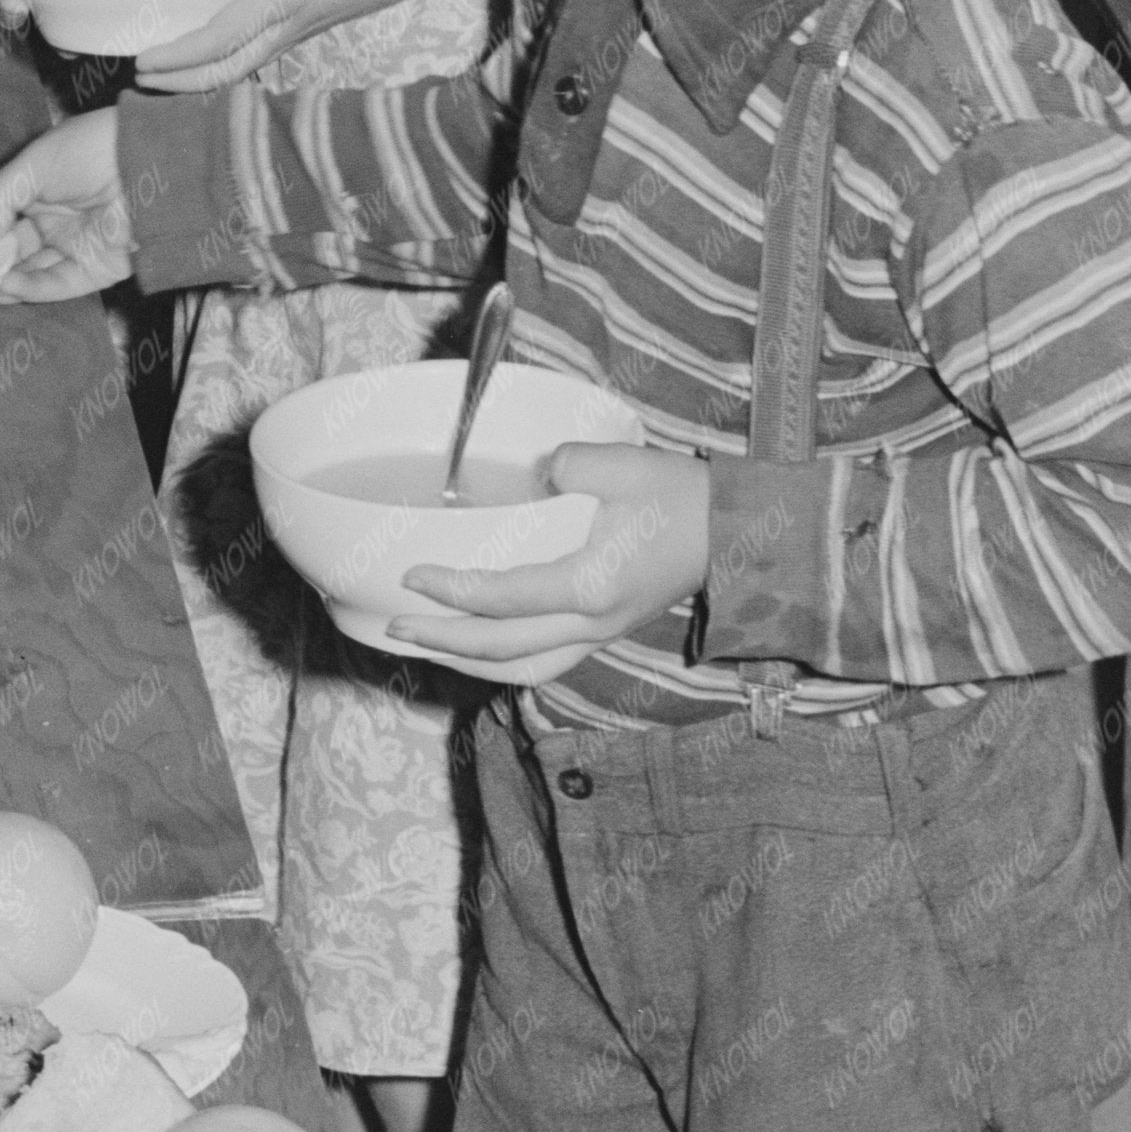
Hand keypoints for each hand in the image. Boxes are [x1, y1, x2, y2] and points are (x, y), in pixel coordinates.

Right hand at [0, 114, 135, 301]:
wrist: (151, 163)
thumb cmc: (92, 148)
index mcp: (39, 188)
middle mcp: (56, 219)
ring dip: (2, 280)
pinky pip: (57, 285)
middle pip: (12, 249)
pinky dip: (29, 288)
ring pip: (30, 272)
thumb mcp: (34, 163)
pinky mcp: (96, 269)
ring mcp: (75, 245)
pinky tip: (4, 284)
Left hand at [122, 0, 495, 89]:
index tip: (141, 59)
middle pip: (225, 73)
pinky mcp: (313, 23)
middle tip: (139, 73)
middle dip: (180, 81)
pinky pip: (262, 53)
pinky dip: (230, 59)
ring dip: (203, 75)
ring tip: (166, 67)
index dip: (177, 56)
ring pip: (244, 68)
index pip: (220, 40)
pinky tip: (216, 40)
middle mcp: (290, 23)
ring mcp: (303, 29)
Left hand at [381, 438, 713, 677]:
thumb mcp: (625, 465)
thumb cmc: (681, 497)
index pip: (506, 599)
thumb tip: (534, 471)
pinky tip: (478, 646)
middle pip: (504, 648)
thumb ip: (571, 463)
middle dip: (445, 641)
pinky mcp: (606, 632)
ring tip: (429, 646)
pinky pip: (544, 661)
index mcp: (593, 586)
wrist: (735, 531)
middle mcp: (593, 623)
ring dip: (471, 662)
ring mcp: (601, 635)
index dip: (453, 590)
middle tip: (395, 627)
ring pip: (523, 668)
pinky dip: (504, 659)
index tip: (412, 575)